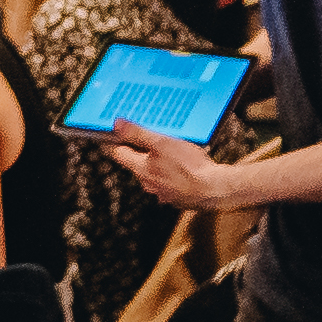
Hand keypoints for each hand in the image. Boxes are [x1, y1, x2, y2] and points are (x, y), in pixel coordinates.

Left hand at [106, 121, 231, 211]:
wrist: (215, 190)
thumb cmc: (189, 167)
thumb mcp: (162, 143)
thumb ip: (138, 134)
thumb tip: (116, 125)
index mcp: (141, 169)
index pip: (117, 154)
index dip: (111, 142)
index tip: (107, 135)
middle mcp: (148, 184)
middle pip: (136, 164)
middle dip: (137, 151)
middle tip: (142, 137)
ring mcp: (163, 193)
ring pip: (154, 173)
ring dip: (157, 162)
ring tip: (167, 149)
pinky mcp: (178, 197)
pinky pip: (169, 181)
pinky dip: (172, 172)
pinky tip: (183, 166)